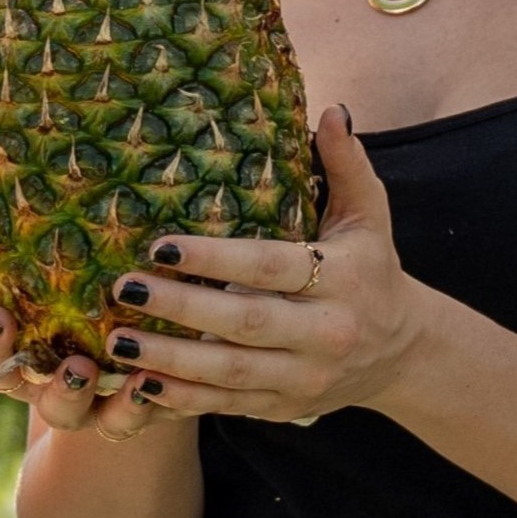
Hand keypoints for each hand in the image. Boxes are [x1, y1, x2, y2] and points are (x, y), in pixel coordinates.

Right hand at [0, 212, 179, 441]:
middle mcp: (48, 387)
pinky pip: (128, 418)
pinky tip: (145, 381)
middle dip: (38, 378)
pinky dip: (134, 406)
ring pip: (73, 414)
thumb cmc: (71, 301)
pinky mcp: (130, 410)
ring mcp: (87, 404)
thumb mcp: (35, 277)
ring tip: (87, 369)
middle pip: (30, 396)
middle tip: (59, 360)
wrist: (132, 343)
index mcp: (21, 358)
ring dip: (76, 395)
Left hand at [93, 109, 433, 423]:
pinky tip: (139, 383)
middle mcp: (325, 333)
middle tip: (122, 289)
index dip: (214, 259)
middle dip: (179, 308)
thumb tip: (330, 111)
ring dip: (168, 360)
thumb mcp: (369, 214)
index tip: (159, 245)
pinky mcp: (284, 406)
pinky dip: (183, 400)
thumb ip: (347, 163)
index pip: (270, 267)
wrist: (402, 352)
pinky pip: (227, 406)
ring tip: (115, 342)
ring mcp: (304, 377)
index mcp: (342, 278)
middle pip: (243, 324)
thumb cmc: (372, 269)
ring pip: (229, 374)